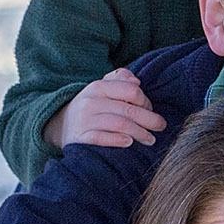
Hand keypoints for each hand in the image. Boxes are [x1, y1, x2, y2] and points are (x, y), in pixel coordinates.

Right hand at [43, 68, 166, 148]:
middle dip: (149, 120)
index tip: (150, 110)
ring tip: (150, 139)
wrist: (62, 125)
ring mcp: (84, 121)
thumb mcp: (103, 89)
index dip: (146, 102)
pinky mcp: (80, 139)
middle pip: (129, 110)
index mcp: (98, 87)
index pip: (131, 91)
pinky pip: (102, 139)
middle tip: (160, 127)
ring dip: (139, 133)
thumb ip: (120, 80)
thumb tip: (136, 81)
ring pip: (119, 125)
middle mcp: (90, 102)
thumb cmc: (92, 107)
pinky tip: (129, 143)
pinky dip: (118, 140)